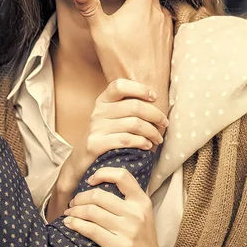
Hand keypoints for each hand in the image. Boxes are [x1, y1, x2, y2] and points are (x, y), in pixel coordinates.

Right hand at [46, 80, 168, 220]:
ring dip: (152, 132)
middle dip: (155, 115)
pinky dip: (141, 142)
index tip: (154, 96)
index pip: (120, 85)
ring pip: (133, 124)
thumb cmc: (106, 136)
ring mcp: (96, 127)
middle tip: (164, 123)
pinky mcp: (95, 144)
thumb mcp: (112, 117)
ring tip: (158, 138)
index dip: (139, 88)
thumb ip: (127, 107)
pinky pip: (126, 140)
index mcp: (103, 100)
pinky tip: (148, 146)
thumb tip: (155, 101)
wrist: (82, 161)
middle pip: (134, 106)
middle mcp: (98, 111)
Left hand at [62, 167, 175, 246]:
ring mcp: (127, 230)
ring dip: (75, 211)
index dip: (102, 173)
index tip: (90, 180)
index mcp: (142, 201)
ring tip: (69, 213)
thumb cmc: (143, 237)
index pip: (122, 176)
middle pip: (99, 196)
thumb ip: (129, 197)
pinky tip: (69, 224)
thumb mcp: (143, 212)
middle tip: (73, 202)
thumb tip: (103, 180)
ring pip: (92, 212)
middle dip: (80, 197)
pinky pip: (91, 230)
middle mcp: (135, 213)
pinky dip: (76, 225)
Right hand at [73, 0, 172, 115]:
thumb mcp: (100, 32)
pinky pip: (161, 23)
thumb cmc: (121, 59)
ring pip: (156, 8)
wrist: (143, 87)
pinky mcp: (169, 40)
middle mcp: (158, 11)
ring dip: (146, 8)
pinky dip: (152, 23)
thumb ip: (91, 9)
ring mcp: (166, 26)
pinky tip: (139, 34)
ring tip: (131, 15)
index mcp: (143, 4)